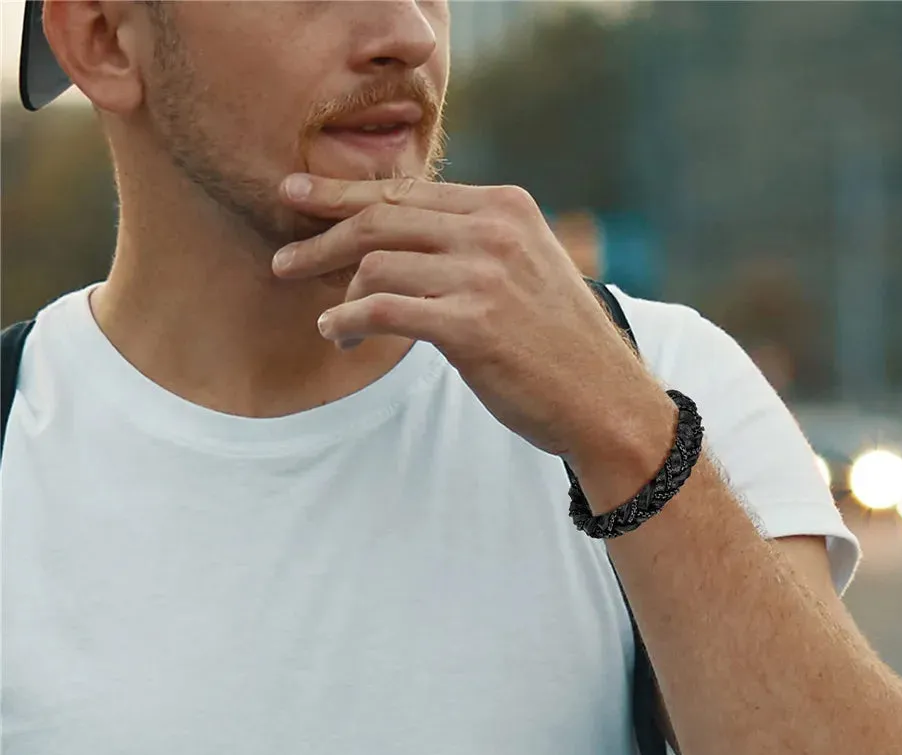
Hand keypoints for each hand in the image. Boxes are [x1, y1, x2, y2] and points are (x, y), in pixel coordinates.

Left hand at [272, 174, 672, 469]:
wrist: (604, 399)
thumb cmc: (559, 344)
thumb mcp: (526, 270)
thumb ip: (474, 245)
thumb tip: (398, 246)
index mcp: (505, 208)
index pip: (407, 192)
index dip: (345, 195)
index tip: (300, 196)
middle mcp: (493, 231)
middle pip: (381, 219)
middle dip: (320, 237)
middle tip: (282, 260)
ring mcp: (482, 275)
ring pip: (375, 266)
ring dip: (338, 297)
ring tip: (329, 324)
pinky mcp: (470, 324)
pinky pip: (380, 310)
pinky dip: (345, 322)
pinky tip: (335, 335)